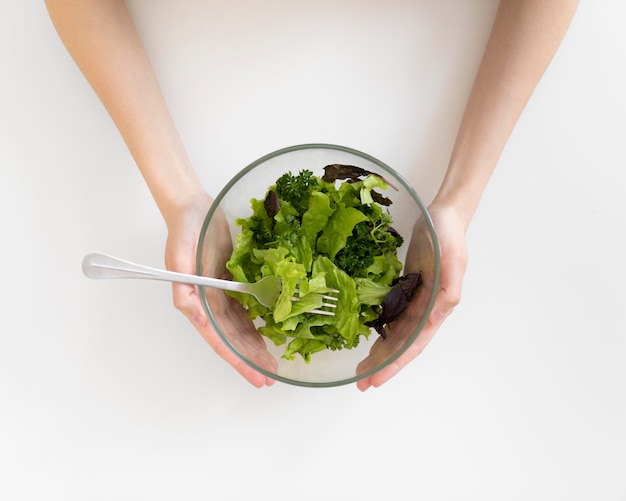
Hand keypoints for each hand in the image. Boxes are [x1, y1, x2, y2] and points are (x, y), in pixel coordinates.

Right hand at [164, 194, 275, 387]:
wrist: (194, 209)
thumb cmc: (184, 231)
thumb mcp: (179, 257)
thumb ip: (184, 288)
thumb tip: (197, 316)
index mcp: (198, 304)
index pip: (221, 341)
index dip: (239, 361)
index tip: (257, 377)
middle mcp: (211, 304)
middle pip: (235, 340)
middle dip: (252, 360)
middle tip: (272, 376)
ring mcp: (223, 295)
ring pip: (243, 328)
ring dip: (256, 347)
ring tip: (274, 363)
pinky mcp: (233, 283)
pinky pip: (248, 309)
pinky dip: (259, 323)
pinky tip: (272, 333)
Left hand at [356, 202, 467, 390]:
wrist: (444, 216)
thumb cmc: (449, 236)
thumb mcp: (452, 260)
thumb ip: (449, 290)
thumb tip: (438, 317)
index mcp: (437, 308)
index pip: (413, 344)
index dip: (395, 364)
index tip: (376, 379)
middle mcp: (425, 310)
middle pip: (401, 345)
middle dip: (382, 365)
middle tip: (360, 382)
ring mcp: (415, 301)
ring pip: (395, 334)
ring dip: (379, 352)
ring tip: (360, 367)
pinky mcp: (406, 290)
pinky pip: (392, 316)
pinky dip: (380, 331)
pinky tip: (367, 338)